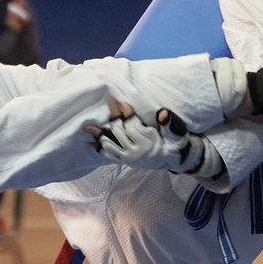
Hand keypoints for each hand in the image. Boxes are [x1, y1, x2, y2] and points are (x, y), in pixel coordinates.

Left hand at [89, 107, 217, 176]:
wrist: (169, 159)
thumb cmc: (170, 142)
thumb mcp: (173, 132)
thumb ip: (168, 123)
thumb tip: (163, 114)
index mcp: (147, 142)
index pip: (132, 126)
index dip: (126, 113)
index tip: (121, 102)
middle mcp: (136, 151)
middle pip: (119, 132)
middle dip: (114, 116)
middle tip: (109, 102)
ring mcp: (129, 157)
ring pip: (111, 144)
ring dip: (100, 134)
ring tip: (89, 126)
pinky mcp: (125, 161)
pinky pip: (110, 156)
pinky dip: (101, 149)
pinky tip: (91, 144)